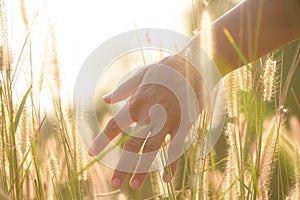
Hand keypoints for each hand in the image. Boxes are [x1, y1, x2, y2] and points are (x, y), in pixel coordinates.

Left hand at [88, 54, 207, 188]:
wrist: (195, 64)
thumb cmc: (166, 69)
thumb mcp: (142, 73)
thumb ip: (123, 90)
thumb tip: (105, 99)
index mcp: (137, 102)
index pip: (115, 126)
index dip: (102, 141)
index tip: (92, 153)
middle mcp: (151, 115)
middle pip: (132, 145)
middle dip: (122, 166)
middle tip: (115, 183)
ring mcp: (169, 122)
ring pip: (153, 150)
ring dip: (143, 169)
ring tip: (135, 185)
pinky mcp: (185, 125)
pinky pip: (177, 148)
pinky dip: (172, 164)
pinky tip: (166, 178)